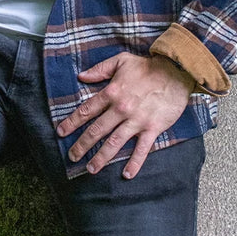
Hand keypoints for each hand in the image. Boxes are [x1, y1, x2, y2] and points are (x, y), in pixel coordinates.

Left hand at [56, 52, 193, 178]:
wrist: (175, 72)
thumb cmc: (147, 66)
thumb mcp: (120, 61)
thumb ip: (100, 69)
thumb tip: (81, 76)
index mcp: (112, 92)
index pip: (87, 110)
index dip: (72, 122)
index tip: (61, 133)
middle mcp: (121, 109)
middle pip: (97, 130)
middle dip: (82, 145)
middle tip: (72, 157)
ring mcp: (136, 120)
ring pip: (114, 143)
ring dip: (101, 158)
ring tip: (91, 169)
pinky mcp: (152, 128)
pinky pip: (141, 149)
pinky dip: (134, 163)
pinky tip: (127, 175)